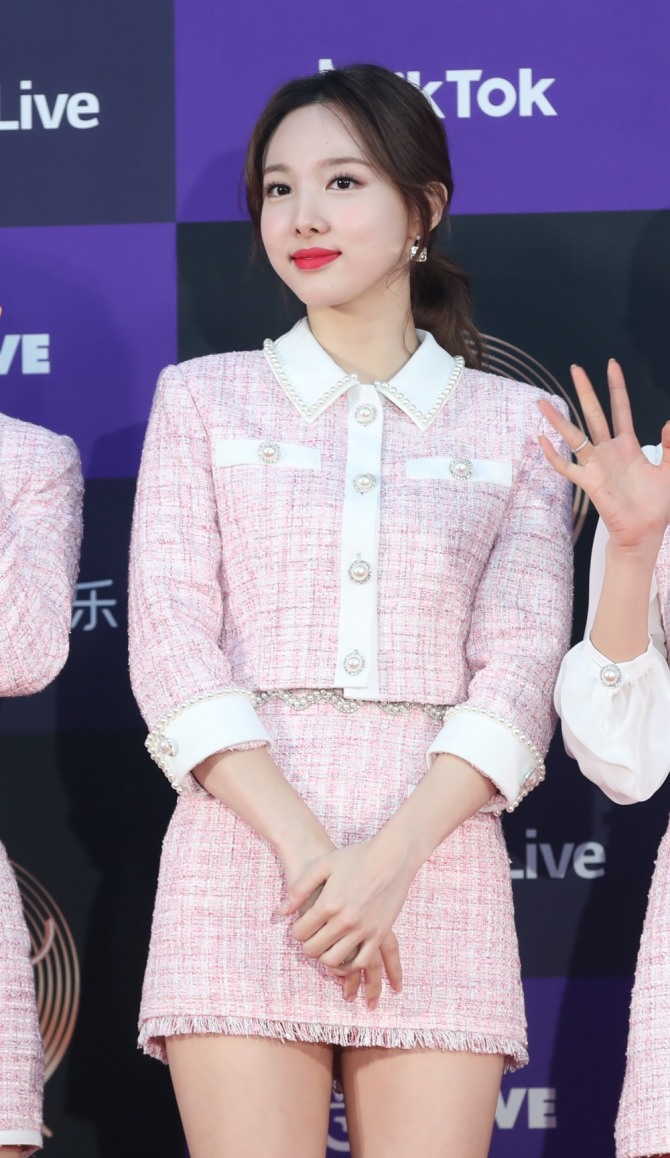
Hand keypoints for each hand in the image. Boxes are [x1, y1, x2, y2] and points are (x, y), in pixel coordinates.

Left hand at [278, 840, 408, 1003]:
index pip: (300, 933)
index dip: (296, 932)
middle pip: (314, 950)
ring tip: (326, 946)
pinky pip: (362, 962)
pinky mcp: (379, 934)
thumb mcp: (323, 866)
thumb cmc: (356, 857)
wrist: (392, 857)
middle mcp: (344, 921)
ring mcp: (363, 929)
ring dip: (325, 957)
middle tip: (311, 937)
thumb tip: (281, 913)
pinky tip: (345, 958)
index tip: (300, 926)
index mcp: (328, 904)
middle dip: (307, 946)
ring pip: (334, 961)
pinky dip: (349, 966)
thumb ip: (299, 889)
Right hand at [538, 360, 669, 551]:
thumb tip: (669, 422)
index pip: (621, 409)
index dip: (617, 387)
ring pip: (574, 436)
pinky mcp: (588, 482)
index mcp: (628, 445)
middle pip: (594, 414)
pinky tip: (541, 440)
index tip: (612, 365)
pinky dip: (553, 455)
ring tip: (542, 402)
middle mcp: (609, 451)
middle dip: (585, 391)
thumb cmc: (656, 504)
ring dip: (558, 419)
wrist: (644, 531)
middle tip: (575, 368)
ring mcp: (596, 465)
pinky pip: (566, 467)